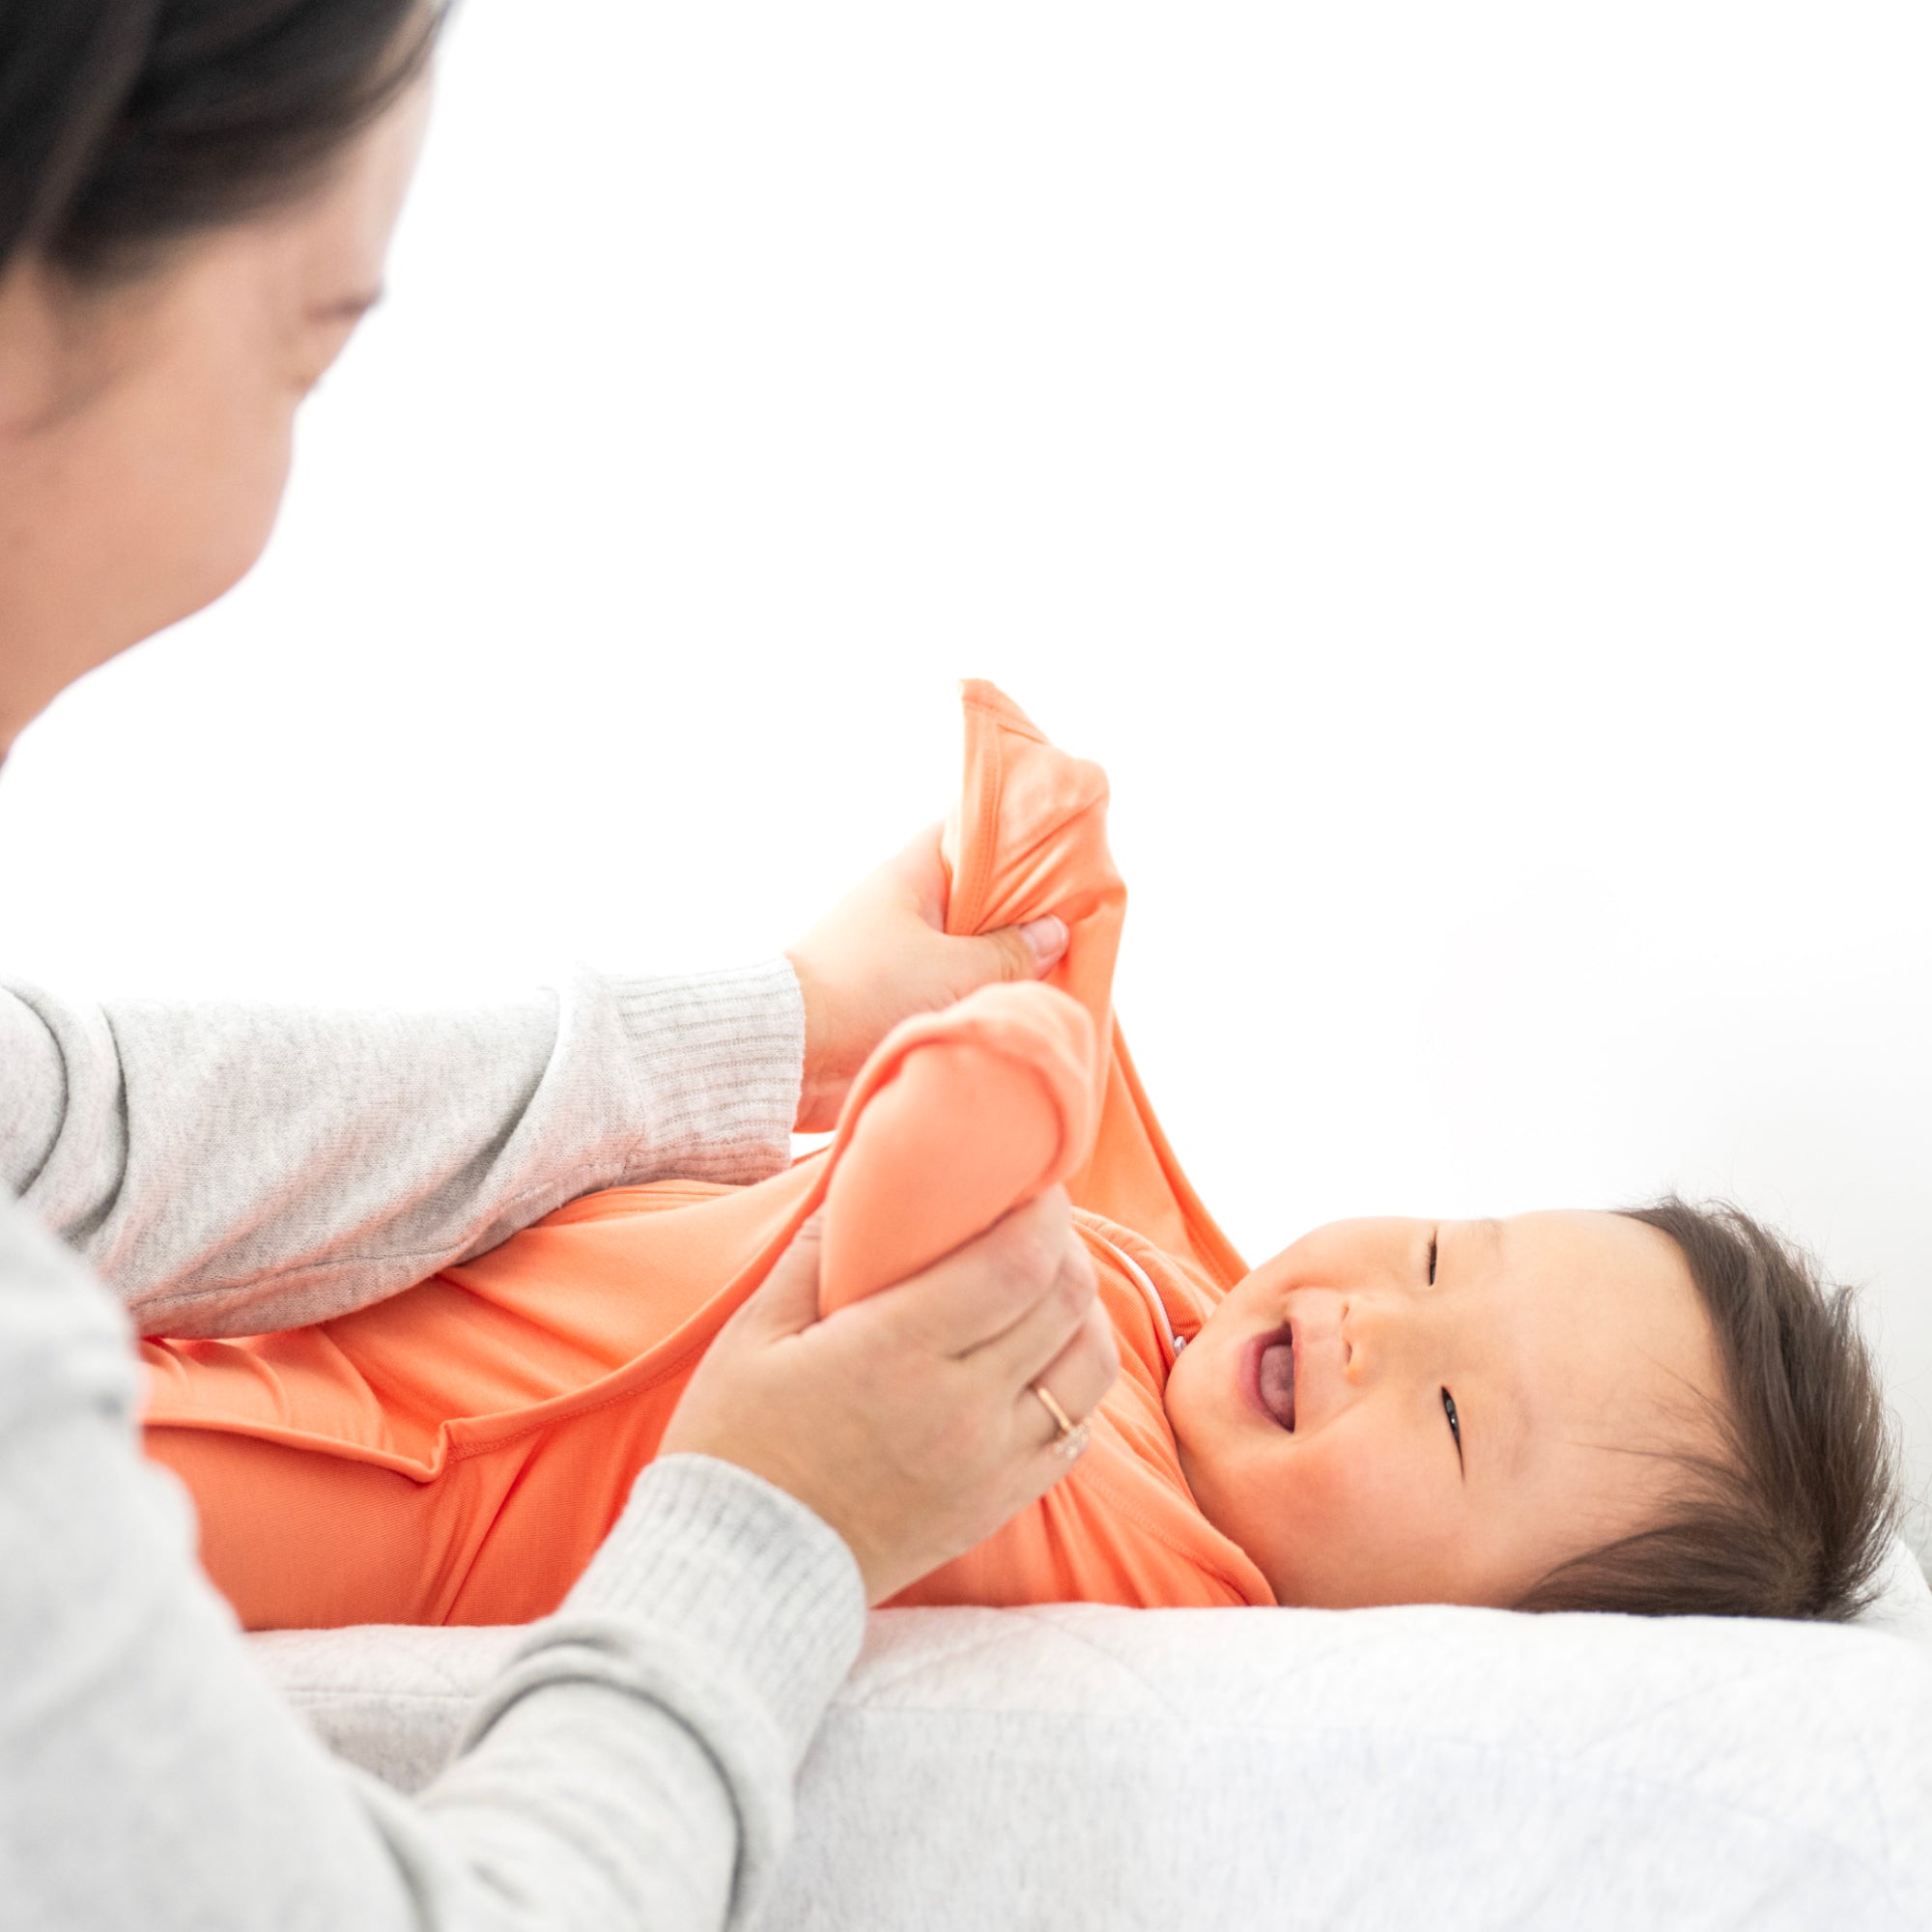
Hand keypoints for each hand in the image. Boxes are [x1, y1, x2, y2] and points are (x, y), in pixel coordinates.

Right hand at [658, 1187, 1117, 1602]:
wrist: (739, 1573)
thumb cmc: (735, 1443)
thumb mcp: (754, 1333)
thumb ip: (818, 1254)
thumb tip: (867, 1191)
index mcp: (897, 1352)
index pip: (1018, 1264)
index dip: (1044, 1214)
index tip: (1035, 1187)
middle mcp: (960, 1408)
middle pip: (1065, 1305)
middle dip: (1066, 1249)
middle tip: (1041, 1227)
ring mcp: (989, 1465)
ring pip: (1089, 1370)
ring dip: (1083, 1316)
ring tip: (1050, 1291)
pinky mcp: (996, 1507)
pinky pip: (1075, 1435)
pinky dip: (1074, 1387)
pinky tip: (1041, 1364)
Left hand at [784, 824, 1067, 1131]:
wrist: (793, 1053)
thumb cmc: (870, 991)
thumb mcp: (954, 968)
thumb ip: (1011, 952)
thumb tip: (1053, 933)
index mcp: (912, 874)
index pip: (971, 835)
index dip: (1019, 839)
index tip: (1065, 851)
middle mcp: (904, 905)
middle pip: (978, 896)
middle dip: (1023, 911)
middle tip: (1079, 921)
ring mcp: (898, 951)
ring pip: (967, 945)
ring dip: (1003, 961)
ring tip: (1061, 968)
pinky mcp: (892, 996)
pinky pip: (950, 984)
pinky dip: (979, 992)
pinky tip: (1018, 1005)